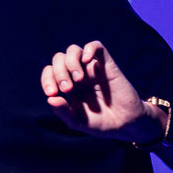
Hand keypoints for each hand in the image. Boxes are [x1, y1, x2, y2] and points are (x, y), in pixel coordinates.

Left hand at [40, 41, 158, 141]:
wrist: (126, 125)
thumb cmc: (101, 123)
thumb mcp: (77, 121)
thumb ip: (63, 111)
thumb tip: (50, 99)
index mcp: (68, 85)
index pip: (50, 72)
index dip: (46, 79)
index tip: (52, 93)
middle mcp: (78, 74)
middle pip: (59, 59)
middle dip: (58, 72)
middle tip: (67, 89)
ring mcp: (92, 68)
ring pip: (73, 50)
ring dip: (70, 62)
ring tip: (78, 79)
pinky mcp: (108, 65)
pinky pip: (97, 47)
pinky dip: (89, 49)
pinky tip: (86, 61)